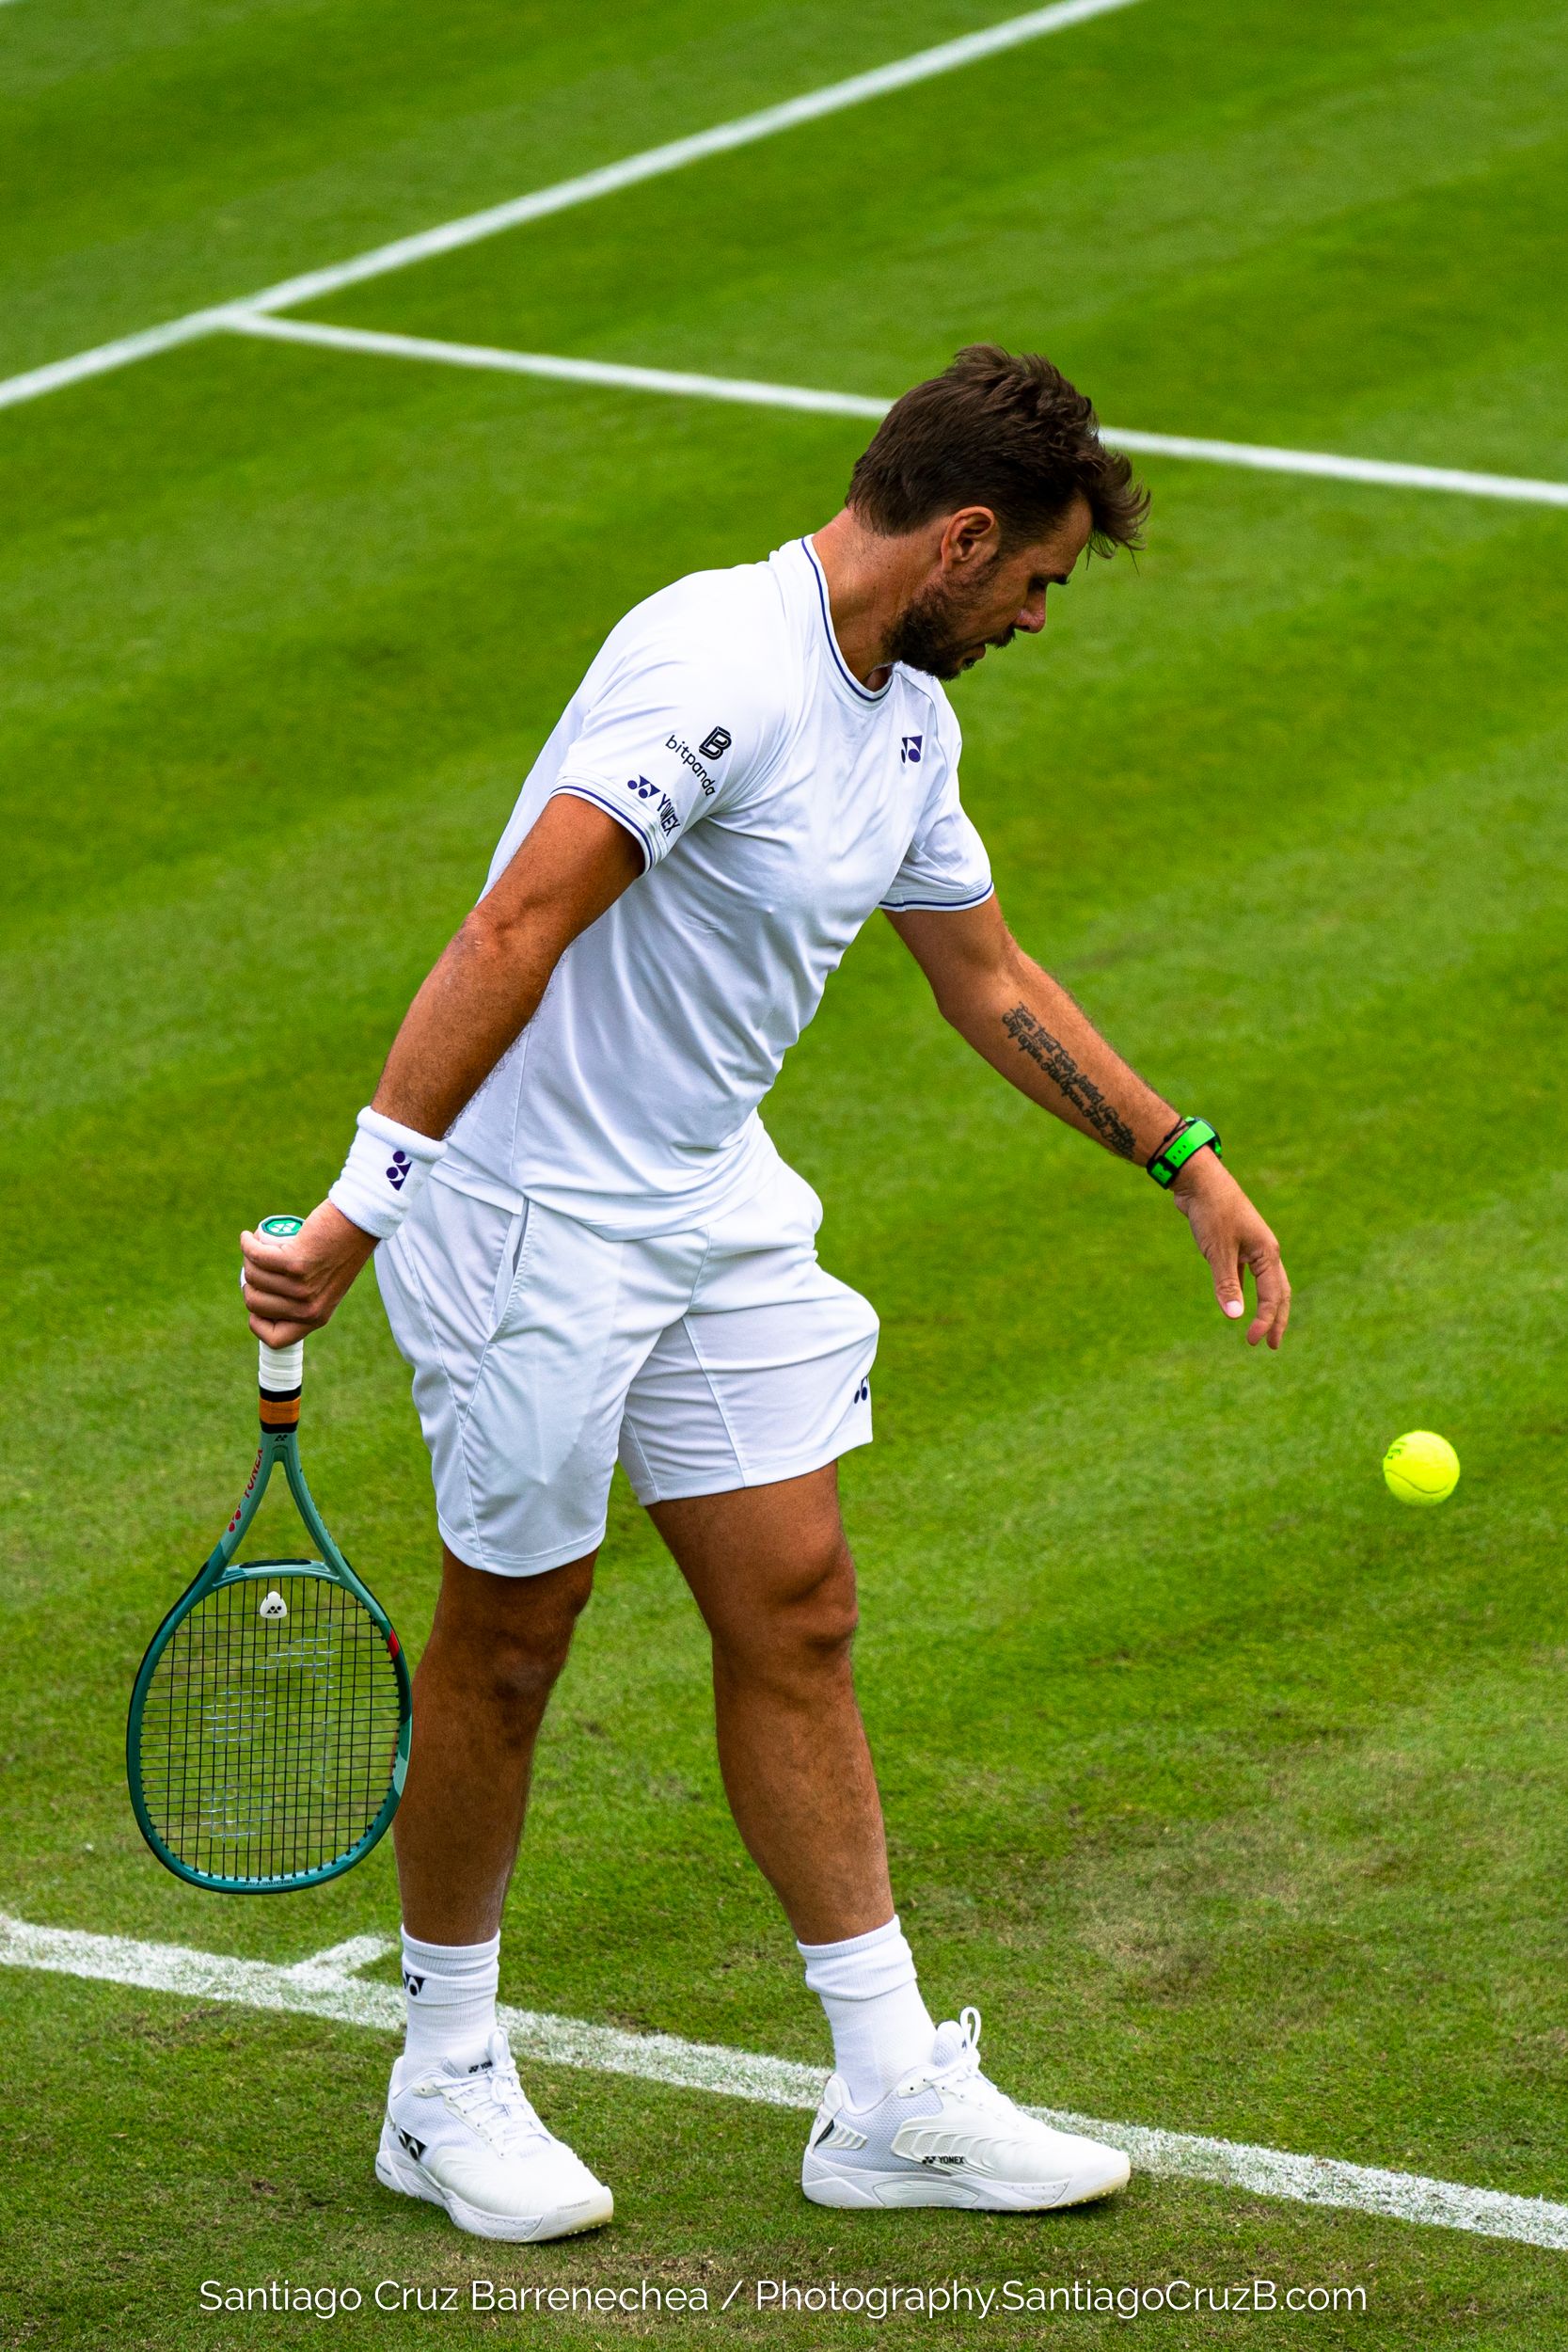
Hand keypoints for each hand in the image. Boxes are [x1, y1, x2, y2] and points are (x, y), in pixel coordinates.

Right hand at [240, 1200, 377, 1346]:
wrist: (358, 1224)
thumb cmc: (339, 1249)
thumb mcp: (326, 1286)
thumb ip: (304, 1299)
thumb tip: (262, 1302)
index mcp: (316, 1318)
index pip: (274, 1339)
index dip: (257, 1320)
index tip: (258, 1297)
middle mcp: (308, 1308)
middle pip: (255, 1303)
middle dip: (249, 1281)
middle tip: (259, 1264)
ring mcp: (302, 1287)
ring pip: (253, 1276)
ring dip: (249, 1258)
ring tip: (259, 1245)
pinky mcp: (295, 1263)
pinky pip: (257, 1256)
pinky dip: (249, 1244)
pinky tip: (249, 1237)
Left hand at [1170, 1149, 1290, 1349]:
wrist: (1199, 1180)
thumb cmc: (1212, 1212)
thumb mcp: (1218, 1251)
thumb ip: (1226, 1285)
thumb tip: (1235, 1317)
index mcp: (1267, 1253)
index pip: (1273, 1296)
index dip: (1265, 1321)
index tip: (1252, 1341)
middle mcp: (1264, 1251)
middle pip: (1278, 1292)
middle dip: (1276, 1319)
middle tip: (1273, 1346)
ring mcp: (1250, 1247)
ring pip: (1264, 1283)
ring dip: (1264, 1306)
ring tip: (1260, 1328)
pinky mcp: (1234, 1243)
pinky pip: (1245, 1273)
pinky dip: (1244, 1289)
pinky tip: (1237, 1300)